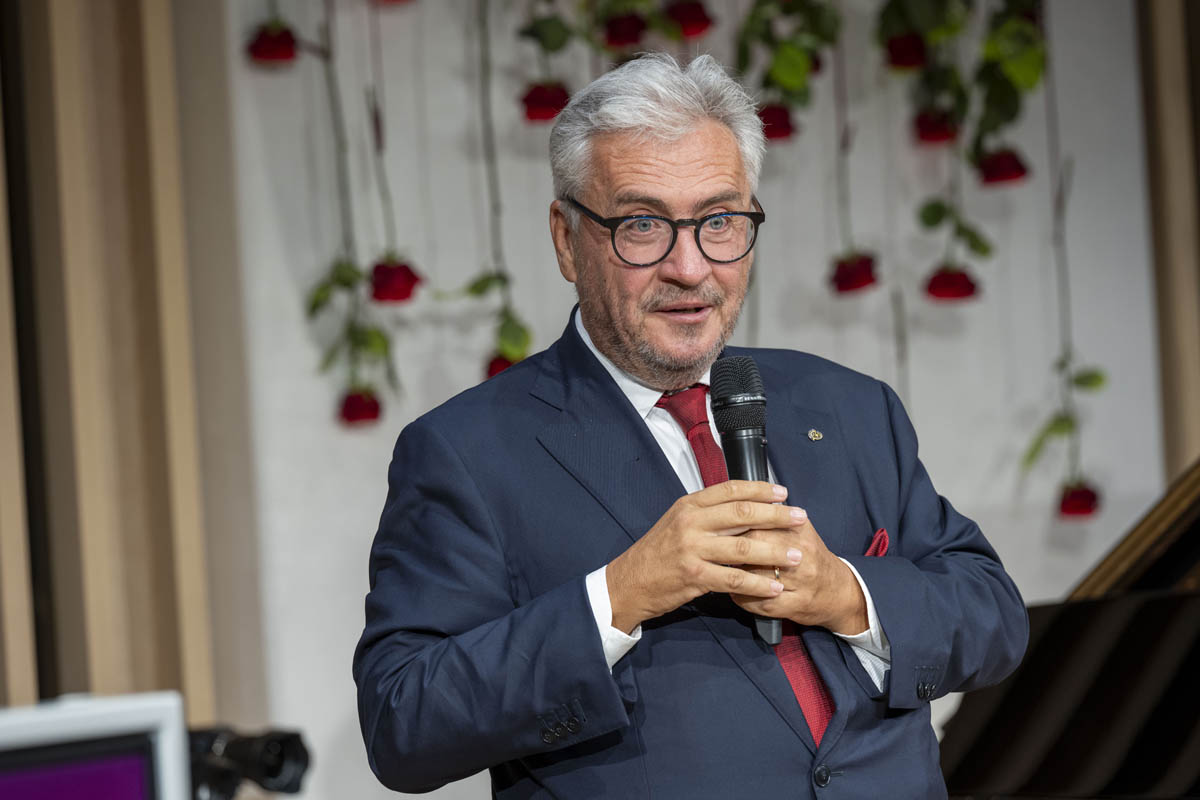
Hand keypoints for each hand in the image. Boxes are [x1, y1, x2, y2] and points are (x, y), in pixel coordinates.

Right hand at [605, 481, 806, 633]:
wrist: (629, 582)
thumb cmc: (658, 553)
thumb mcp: (677, 522)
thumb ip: (707, 514)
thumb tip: (744, 507)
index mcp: (689, 505)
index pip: (730, 489)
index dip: (760, 489)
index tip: (783, 492)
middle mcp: (690, 522)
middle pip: (742, 514)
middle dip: (777, 515)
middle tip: (800, 518)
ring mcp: (692, 550)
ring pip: (743, 547)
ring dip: (774, 552)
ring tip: (796, 556)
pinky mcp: (694, 576)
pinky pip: (735, 579)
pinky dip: (758, 584)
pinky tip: (774, 588)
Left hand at [730, 516, 868, 635]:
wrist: (840, 592)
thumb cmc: (812, 558)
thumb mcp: (800, 529)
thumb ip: (774, 515)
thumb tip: (743, 499)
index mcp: (800, 531)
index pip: (759, 521)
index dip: (736, 524)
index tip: (720, 527)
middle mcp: (802, 556)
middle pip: (756, 545)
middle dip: (733, 547)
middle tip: (717, 548)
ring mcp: (800, 583)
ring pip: (756, 576)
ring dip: (734, 574)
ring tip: (723, 570)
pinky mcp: (795, 606)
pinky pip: (762, 603)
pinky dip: (743, 599)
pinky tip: (735, 592)